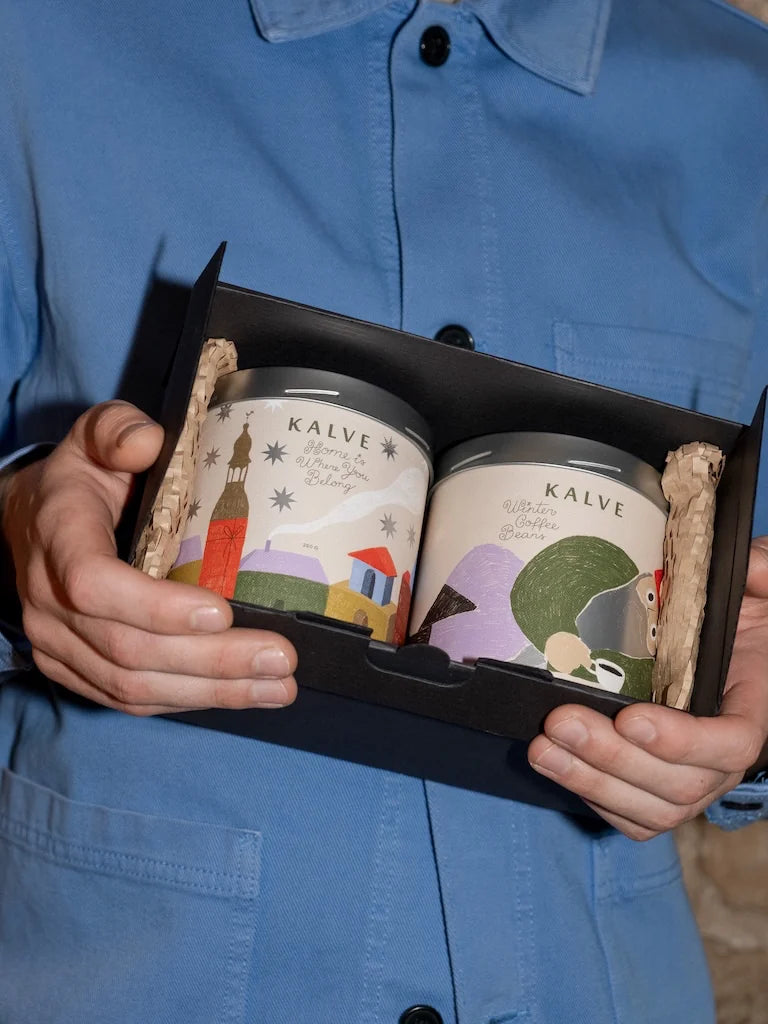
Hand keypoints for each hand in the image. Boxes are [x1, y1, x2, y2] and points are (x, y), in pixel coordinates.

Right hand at [1, 401, 297, 714]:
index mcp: (59, 539)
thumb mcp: (93, 437)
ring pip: (133, 686)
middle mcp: (50, 603)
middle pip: (129, 650)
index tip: (221, 612)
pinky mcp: (77, 671)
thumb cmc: (79, 480)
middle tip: (280, 658)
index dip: (156, 608)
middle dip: (212, 661)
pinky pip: (131, 699)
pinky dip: (190, 701)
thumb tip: (148, 442)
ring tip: (278, 686)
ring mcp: (59, 646)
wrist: (32, 523)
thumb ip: (117, 430)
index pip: (94, 586)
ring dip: (213, 692)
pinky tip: (242, 694)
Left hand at [528, 538, 767, 838]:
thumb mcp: (758, 593)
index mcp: (750, 714)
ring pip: (647, 808)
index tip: (632, 718)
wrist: (725, 656)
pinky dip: (588, 795)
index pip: (729, 745)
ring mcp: (689, 785)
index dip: (682, 741)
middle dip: (612, 757)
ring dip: (588, 779)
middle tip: (561, 721)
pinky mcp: (655, 795)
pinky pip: (627, 815)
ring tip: (542, 748)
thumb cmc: (738, 626)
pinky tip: (553, 764)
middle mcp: (722, 763)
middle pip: (677, 785)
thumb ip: (761, 575)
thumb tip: (753, 566)